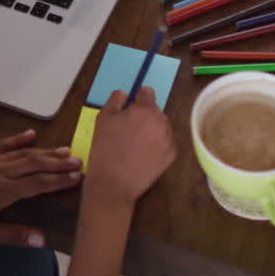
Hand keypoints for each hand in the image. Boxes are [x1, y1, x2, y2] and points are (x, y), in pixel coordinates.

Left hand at [0, 129, 81, 246]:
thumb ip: (12, 235)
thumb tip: (40, 239)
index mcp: (1, 192)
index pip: (37, 184)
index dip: (59, 180)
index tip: (76, 178)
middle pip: (35, 164)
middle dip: (58, 162)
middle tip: (78, 161)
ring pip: (22, 152)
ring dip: (44, 151)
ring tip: (65, 149)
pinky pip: (2, 144)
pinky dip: (18, 139)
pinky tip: (31, 135)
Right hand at [85, 88, 175, 206]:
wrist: (113, 183)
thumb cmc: (105, 149)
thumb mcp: (103, 118)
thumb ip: (115, 100)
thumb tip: (125, 94)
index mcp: (145, 109)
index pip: (147, 92)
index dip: (137, 97)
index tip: (130, 107)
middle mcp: (161, 122)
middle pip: (155, 110)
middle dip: (144, 115)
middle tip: (129, 130)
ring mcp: (169, 139)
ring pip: (161, 126)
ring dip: (152, 129)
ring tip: (135, 144)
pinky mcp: (171, 156)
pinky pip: (165, 143)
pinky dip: (157, 145)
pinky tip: (142, 154)